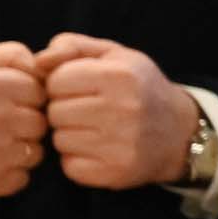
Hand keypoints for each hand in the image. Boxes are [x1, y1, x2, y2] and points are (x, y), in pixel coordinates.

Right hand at [0, 43, 47, 201]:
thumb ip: (10, 55)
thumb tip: (45, 65)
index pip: (42, 92)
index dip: (27, 97)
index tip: (9, 101)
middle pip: (42, 123)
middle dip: (25, 122)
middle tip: (0, 123)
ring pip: (36, 152)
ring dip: (20, 149)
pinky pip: (21, 179)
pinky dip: (9, 174)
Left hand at [37, 34, 199, 190]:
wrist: (179, 132)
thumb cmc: (138, 88)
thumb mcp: (114, 56)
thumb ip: (73, 47)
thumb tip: (38, 60)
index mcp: (121, 75)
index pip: (56, 80)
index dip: (63, 84)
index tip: (82, 88)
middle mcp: (124, 108)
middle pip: (54, 111)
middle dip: (65, 110)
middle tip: (88, 110)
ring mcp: (121, 143)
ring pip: (59, 140)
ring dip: (70, 135)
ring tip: (94, 129)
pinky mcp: (115, 172)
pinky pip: (69, 165)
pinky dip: (77, 159)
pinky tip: (98, 149)